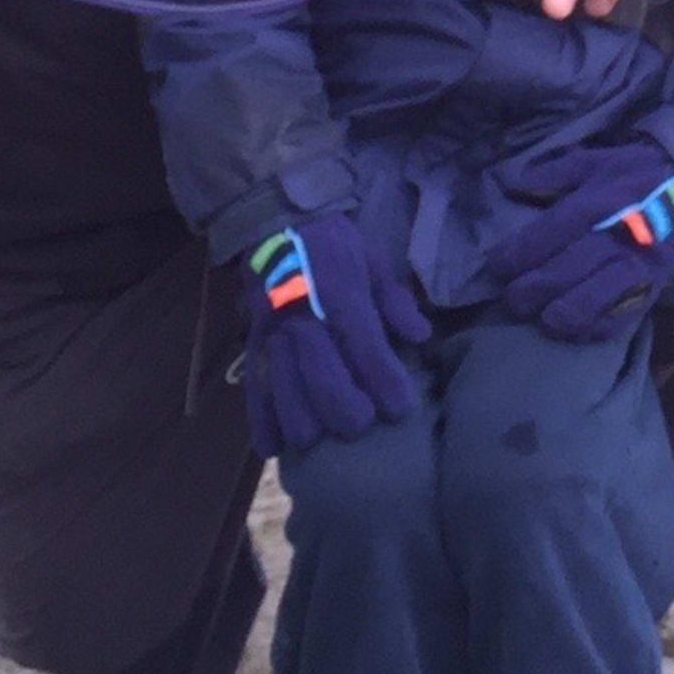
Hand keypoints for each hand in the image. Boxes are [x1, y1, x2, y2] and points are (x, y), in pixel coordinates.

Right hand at [244, 211, 430, 457]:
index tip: (402, 410)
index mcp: (339, 293)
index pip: (364, 346)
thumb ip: (397, 303)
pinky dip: (261, 421)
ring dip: (305, 421)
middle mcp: (303, 316)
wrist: (278, 225)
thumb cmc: (336, 248)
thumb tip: (421, 337)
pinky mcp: (252, 344)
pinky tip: (274, 448)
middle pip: (323, 376)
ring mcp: (273, 333)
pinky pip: (254, 386)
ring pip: (285, 389)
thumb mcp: (375, 263)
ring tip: (323, 442)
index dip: (384, 382)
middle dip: (346, 410)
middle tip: (364, 426)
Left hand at [493, 138, 673, 341]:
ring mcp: (635, 269)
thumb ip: (552, 174)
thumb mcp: (592, 160)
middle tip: (511, 298)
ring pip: (590, 303)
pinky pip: (618, 321)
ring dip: (557, 316)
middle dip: (528, 291)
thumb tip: (512, 186)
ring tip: (541, 317)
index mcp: (597, 204)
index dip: (515, 256)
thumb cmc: (632, 172)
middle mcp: (614, 239)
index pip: (547, 236)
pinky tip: (572, 328)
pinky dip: (591, 329)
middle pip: (562, 273)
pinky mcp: (650, 290)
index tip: (496, 265)